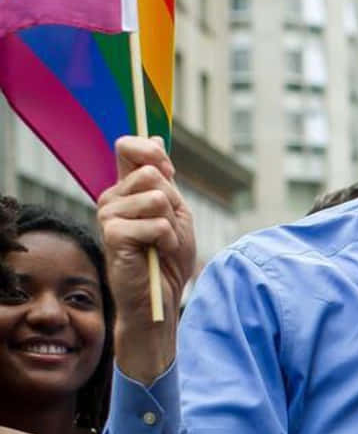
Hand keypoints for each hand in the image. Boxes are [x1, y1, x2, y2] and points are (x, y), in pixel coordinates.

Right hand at [98, 136, 196, 381]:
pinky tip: (155, 254)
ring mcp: (108, 214)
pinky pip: (158, 224)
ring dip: (171, 225)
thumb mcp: (174, 212)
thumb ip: (163, 179)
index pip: (129, 147)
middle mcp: (111, 197)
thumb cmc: (167, 258)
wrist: (159, 296)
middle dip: (173, 204)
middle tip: (166, 229)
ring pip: (157, 198)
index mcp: (126, 189)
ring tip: (159, 243)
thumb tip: (153, 136)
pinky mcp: (113, 234)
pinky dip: (167, 240)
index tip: (167, 172)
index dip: (151, 152)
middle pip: (153, 173)